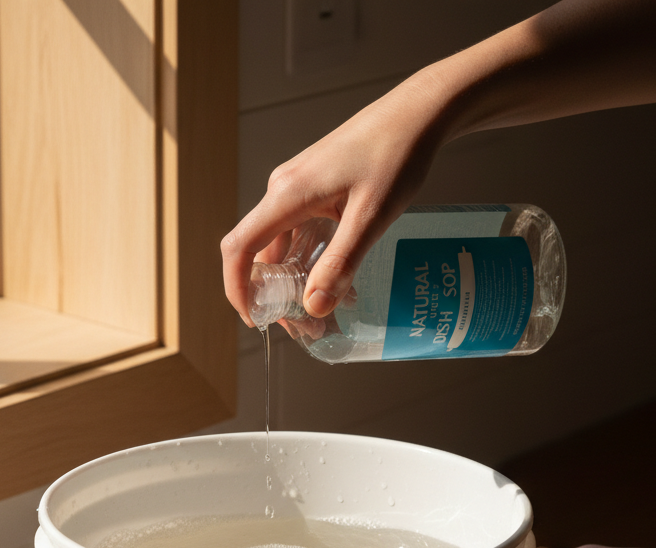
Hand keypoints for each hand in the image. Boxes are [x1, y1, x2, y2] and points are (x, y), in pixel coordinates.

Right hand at [220, 75, 448, 325]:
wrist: (419, 112)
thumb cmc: (397, 155)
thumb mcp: (371, 217)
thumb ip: (340, 262)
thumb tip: (313, 307)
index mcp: (287, 195)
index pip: (239, 248)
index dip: (237, 289)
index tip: (253, 319)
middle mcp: (282, 189)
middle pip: (256, 252)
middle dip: (270, 295)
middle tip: (300, 326)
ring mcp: (295, 187)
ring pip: (277, 244)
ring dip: (290, 281)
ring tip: (321, 311)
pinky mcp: (312, 187)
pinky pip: (295, 231)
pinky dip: (305, 260)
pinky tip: (335, 278)